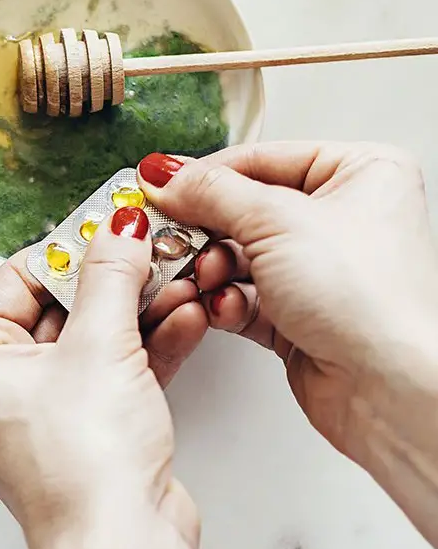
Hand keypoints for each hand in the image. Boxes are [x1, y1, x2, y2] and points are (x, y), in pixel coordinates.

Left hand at [0, 207, 207, 548]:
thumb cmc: (82, 469)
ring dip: (141, 309)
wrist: (125, 547)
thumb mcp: (98, 347)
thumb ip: (109, 277)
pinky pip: (115, 370)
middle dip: (116, 278)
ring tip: (180, 272)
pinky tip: (187, 314)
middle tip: (151, 240)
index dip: (70, 246)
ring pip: (94, 338)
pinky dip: (150, 345)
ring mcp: (43, 409)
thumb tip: (117, 226)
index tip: (109, 216)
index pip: (17, 279)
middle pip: (61, 306)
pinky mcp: (87, 428)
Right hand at [137, 142, 437, 544]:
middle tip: (169, 237)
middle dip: (205, 231)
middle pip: (244, 210)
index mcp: (359, 173)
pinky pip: (244, 297)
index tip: (160, 187)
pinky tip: (221, 308)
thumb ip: (212, 193)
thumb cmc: (369, 301)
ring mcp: (320, 269)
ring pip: (238, 256)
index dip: (206, 175)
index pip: (261, 159)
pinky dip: (226, 302)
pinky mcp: (299, 314)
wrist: (389, 390)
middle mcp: (344, 218)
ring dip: (211, 271)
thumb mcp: (277, 222)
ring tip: (202, 278)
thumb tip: (167, 176)